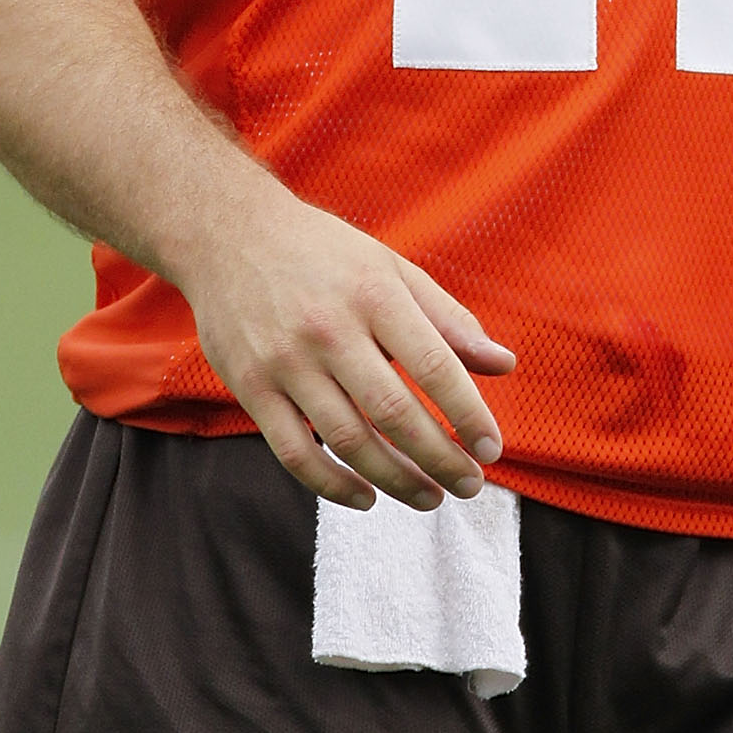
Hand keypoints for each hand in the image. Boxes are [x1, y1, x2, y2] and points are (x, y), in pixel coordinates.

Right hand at [185, 181, 514, 513]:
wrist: (228, 234)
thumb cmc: (323, 254)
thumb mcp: (391, 268)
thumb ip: (448, 319)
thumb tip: (504, 365)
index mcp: (374, 294)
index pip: (434, 365)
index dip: (468, 413)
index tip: (492, 450)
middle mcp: (330, 330)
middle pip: (394, 412)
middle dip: (439, 459)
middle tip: (469, 486)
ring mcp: (285, 362)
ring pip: (347, 440)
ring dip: (396, 480)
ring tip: (429, 497)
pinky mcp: (250, 388)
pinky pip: (294, 453)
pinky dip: (332, 485)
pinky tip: (367, 497)